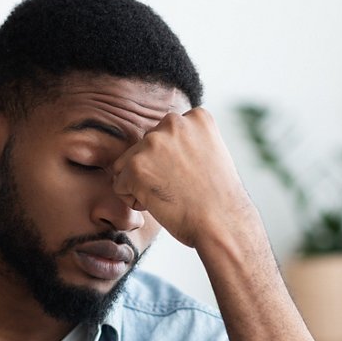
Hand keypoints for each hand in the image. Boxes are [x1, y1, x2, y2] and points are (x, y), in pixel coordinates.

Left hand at [110, 108, 255, 248]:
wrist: (222, 223)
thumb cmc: (218, 199)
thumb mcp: (212, 154)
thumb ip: (188, 142)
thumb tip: (163, 147)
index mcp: (196, 117)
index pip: (166, 136)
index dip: (174, 162)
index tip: (193, 176)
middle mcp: (173, 122)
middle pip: (145, 148)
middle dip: (155, 170)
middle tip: (182, 189)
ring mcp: (153, 142)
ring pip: (128, 165)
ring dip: (143, 183)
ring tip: (171, 196)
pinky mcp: (136, 165)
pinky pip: (119, 185)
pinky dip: (134, 200)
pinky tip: (159, 204)